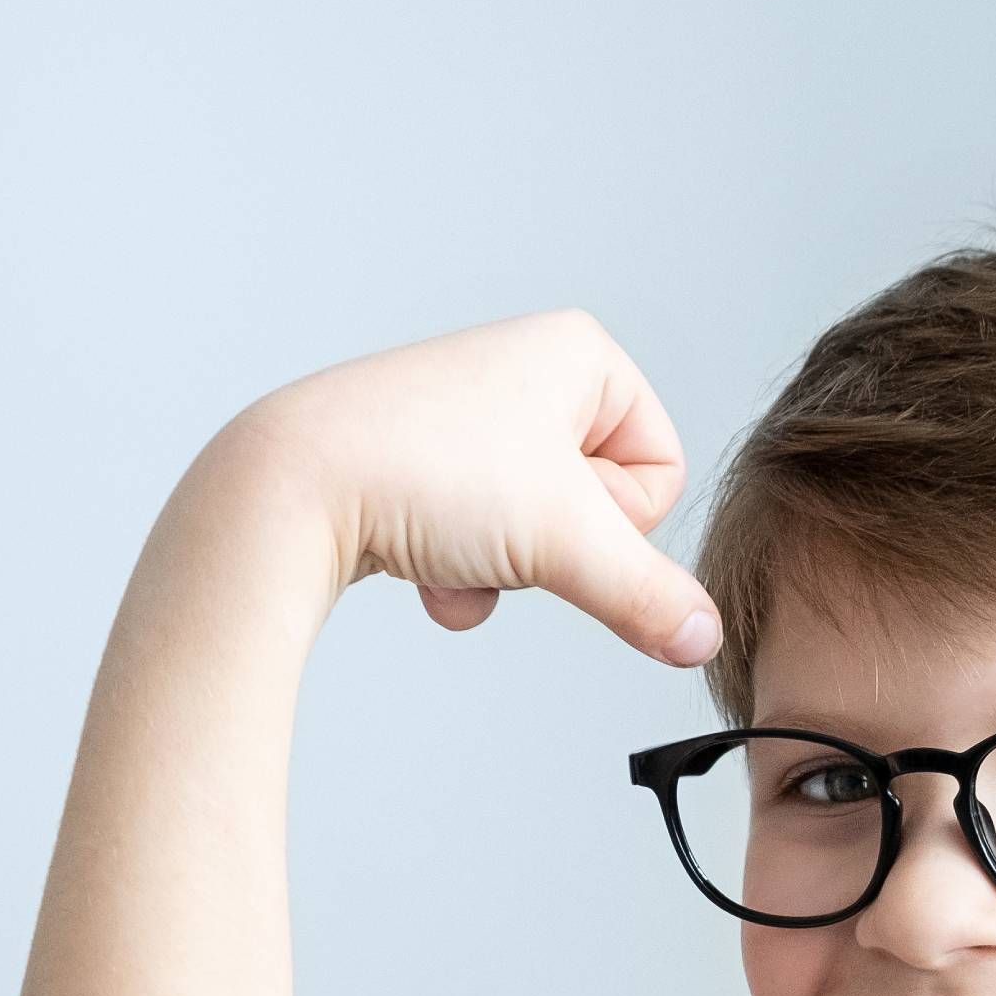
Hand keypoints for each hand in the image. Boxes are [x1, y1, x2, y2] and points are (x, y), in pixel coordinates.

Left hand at [230, 308, 724, 666]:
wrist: (290, 489)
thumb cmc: (426, 479)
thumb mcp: (564, 544)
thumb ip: (648, 598)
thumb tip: (705, 642)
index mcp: (580, 353)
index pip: (661, 472)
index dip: (616, 522)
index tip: (552, 512)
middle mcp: (526, 369)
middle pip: (598, 507)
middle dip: (551, 548)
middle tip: (497, 530)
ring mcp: (469, 419)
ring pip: (536, 532)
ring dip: (503, 568)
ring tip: (449, 546)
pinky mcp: (420, 464)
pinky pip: (479, 538)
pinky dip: (457, 568)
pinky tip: (416, 567)